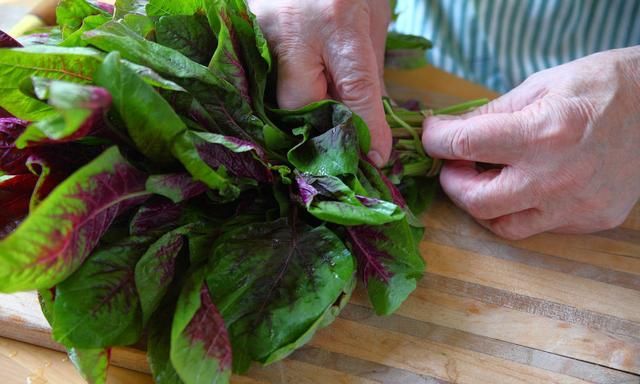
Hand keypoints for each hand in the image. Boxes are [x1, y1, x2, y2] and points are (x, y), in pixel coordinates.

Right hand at [247, 0, 392, 165]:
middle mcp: (291, 29)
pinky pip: (259, 74)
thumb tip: (369, 122)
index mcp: (337, 20)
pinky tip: (293, 86)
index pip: (354, 90)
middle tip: (337, 128)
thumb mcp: (375, 16)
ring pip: (271, 93)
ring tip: (315, 106)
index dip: (367, 129)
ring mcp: (260, 29)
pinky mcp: (243, 29)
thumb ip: (369, 71)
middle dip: (318, 123)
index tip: (377, 157)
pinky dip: (278, 85)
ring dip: (296, 105)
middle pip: (297, 103)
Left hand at [422, 47, 639, 238]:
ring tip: (486, 180)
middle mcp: (556, 177)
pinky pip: (538, 226)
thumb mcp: (539, 86)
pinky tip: (524, 187)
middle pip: (476, 201)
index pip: (464, 145)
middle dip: (453, 183)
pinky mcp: (591, 220)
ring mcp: (575, 205)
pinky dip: (520, 209)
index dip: (436, 140)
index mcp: (542, 133)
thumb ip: (492, 114)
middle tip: (454, 166)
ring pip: (503, 225)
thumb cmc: (598, 87)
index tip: (432, 135)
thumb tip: (453, 131)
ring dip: (482, 205)